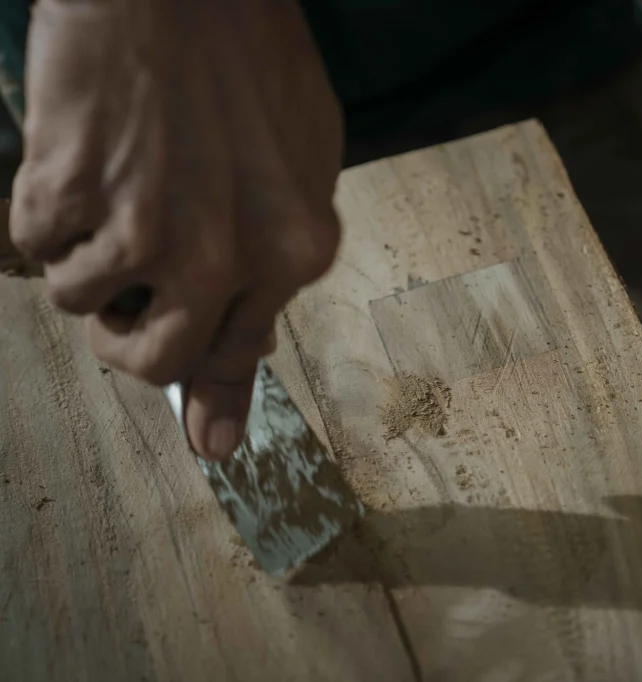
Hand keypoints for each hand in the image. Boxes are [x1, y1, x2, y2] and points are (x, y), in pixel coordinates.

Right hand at [10, 0, 342, 459]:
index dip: (215, 398)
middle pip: (150, 358)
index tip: (210, 446)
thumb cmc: (247, 58)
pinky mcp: (69, 196)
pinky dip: (43, 212)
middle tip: (116, 298)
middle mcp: (224, 257)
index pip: (242, 348)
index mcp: (292, 251)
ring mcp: (143, 230)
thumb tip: (239, 349)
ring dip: (80, 252)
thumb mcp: (298, 163)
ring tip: (110, 181)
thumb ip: (271, 261)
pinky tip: (79, 157)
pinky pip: (32, 247)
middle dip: (121, 337)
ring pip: (76, 298)